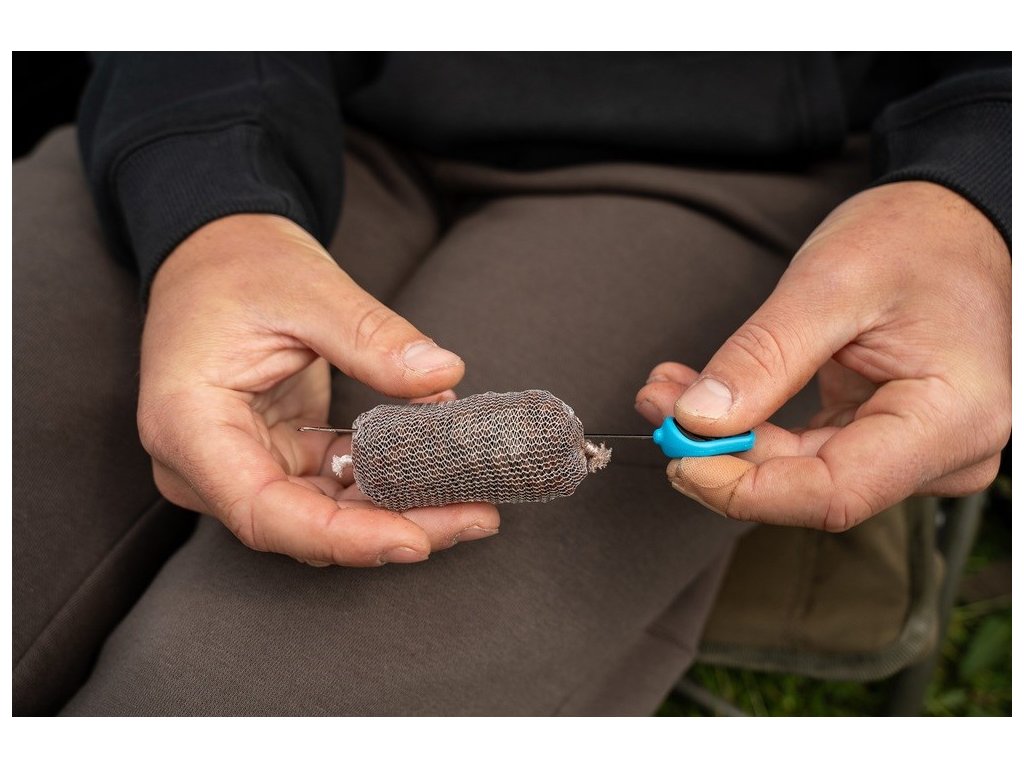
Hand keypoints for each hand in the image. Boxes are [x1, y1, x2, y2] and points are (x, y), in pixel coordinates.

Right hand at [139, 214, 499, 565]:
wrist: (216, 252)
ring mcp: (241, 465)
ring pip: (326, 516)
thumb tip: (442, 375)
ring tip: (472, 503)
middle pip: (303, 525)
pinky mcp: (276, 457)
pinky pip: (335, 489)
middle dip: (393, 529)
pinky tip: (439, 470)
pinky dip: (387, 484)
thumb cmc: (240, 266)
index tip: (416, 540)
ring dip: (399, 513)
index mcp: (189, 425)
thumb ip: (371, 337)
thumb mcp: (307, 288)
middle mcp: (205, 463)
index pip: (263, 511)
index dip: (342, 538)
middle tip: (475, 517)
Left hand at [635, 182, 1009, 530]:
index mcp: (950, 420)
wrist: (951, 221)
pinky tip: (704, 399)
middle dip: (722, 452)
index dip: (745, 487)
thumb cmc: (914, 239)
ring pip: (798, 471)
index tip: (681, 454)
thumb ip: (764, 356)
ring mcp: (914, 451)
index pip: (834, 494)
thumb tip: (698, 419)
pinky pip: (806, 450)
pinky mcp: (884, 438)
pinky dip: (751, 426)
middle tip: (658, 403)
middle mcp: (943, 452)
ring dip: (728, 438)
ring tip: (669, 389)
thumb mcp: (831, 283)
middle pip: (809, 486)